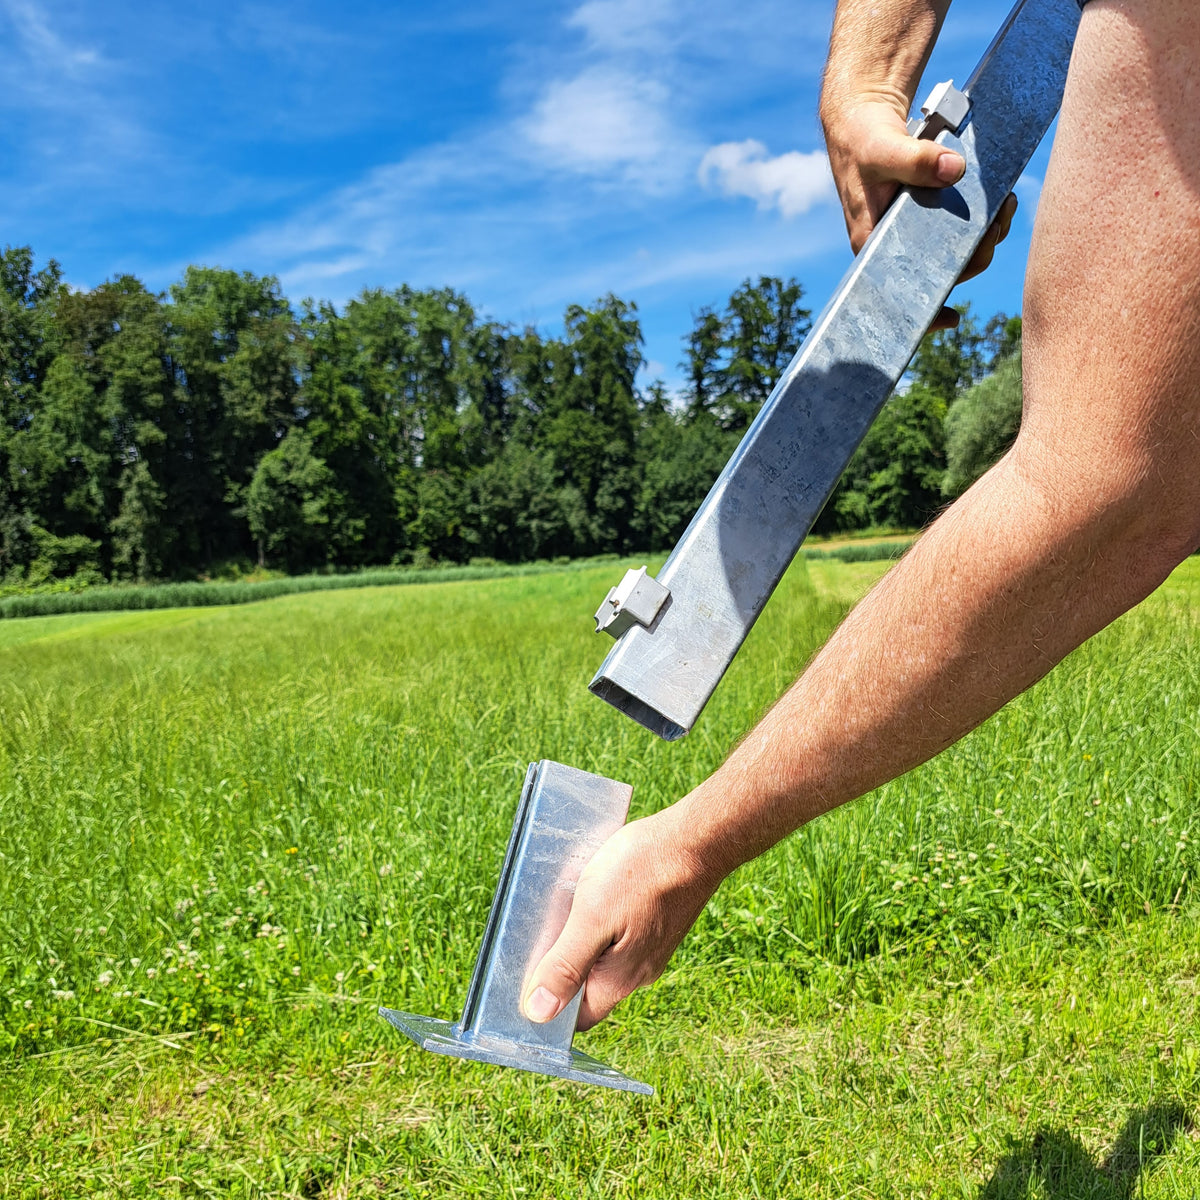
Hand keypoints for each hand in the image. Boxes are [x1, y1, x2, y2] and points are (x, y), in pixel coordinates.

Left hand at [521, 806, 720, 1030]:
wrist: (697, 840)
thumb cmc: (644, 872)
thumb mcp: (592, 916)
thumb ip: (566, 965)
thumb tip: (538, 1013)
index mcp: (619, 980)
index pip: (577, 1017)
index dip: (550, 1005)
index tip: (526, 977)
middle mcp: (639, 971)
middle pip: (590, 987)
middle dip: (564, 965)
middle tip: (543, 930)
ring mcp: (653, 947)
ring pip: (605, 958)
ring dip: (583, 939)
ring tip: (569, 903)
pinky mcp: (659, 923)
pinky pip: (622, 935)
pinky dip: (603, 921)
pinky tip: (597, 892)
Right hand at [821, 91, 1017, 328]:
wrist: (863, 117)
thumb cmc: (862, 140)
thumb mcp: (882, 149)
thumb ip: (915, 160)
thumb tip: (955, 170)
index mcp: (874, 244)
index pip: (898, 290)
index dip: (926, 309)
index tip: (950, 319)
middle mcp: (896, 244)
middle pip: (942, 269)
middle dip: (975, 253)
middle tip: (997, 220)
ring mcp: (915, 229)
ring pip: (957, 249)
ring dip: (986, 234)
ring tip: (1005, 205)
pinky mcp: (931, 210)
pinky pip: (962, 226)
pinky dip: (984, 217)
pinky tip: (1000, 200)